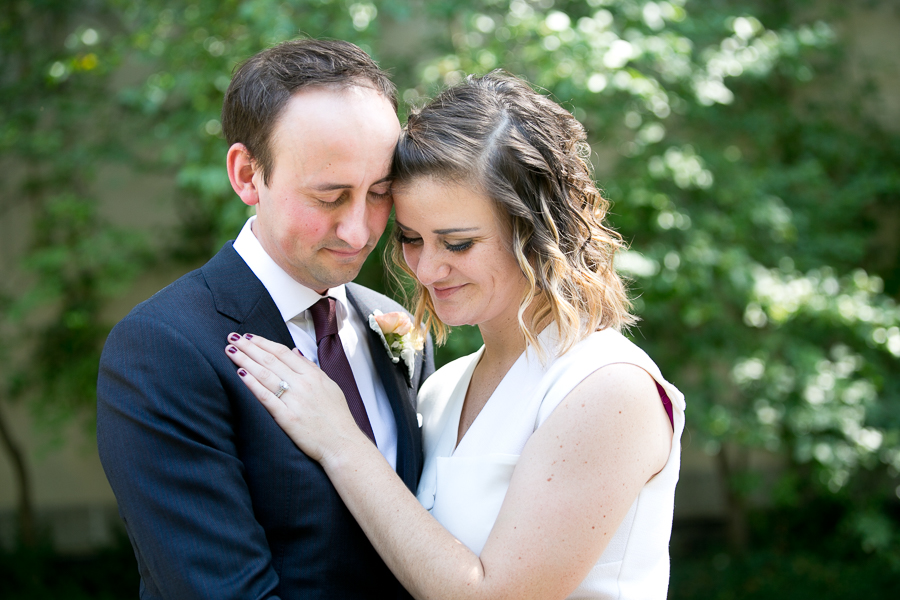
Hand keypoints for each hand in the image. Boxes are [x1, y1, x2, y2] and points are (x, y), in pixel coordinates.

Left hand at [225, 333, 361, 462]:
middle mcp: (303, 384)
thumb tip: (295, 353)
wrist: (342, 443)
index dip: (263, 342)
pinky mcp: (287, 418)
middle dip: (249, 347)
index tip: (249, 336)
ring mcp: (294, 400)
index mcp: (313, 375)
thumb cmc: (337, 417)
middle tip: (232, 338)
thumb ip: (311, 368)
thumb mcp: (330, 385)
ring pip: (265, 375)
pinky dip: (252, 384)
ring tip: (230, 351)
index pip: (283, 352)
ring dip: (245, 361)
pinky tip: (240, 374)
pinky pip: (266, 397)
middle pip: (270, 360)